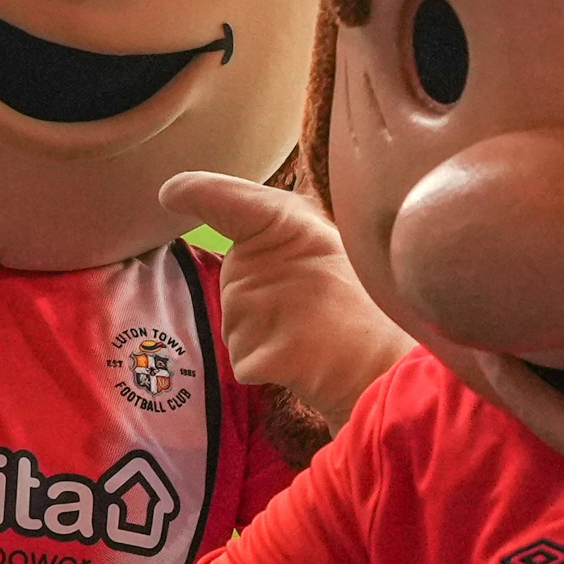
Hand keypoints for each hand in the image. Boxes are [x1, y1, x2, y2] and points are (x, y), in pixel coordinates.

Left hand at [162, 171, 413, 426]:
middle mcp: (260, 259)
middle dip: (262, 304)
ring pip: (238, 328)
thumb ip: (288, 236)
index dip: (198, 193)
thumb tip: (240, 216)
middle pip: (235, 287)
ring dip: (267, 339)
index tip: (172, 193)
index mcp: (286, 225)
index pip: (225, 201)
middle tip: (315, 311)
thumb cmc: (368, 309)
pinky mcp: (253, 352)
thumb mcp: (332, 247)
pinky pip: (246, 363)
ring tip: (313, 338)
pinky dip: (270, 370)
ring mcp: (255, 307)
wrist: (391, 366)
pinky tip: (304, 363)